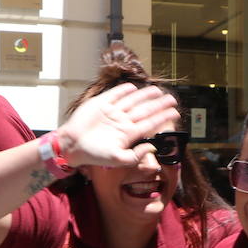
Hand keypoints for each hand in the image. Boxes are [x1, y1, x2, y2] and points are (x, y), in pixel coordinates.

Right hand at [58, 84, 180, 168]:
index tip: (175, 112)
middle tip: (172, 99)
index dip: (163, 118)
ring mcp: (112, 111)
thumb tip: (153, 147)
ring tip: (157, 90)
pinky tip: (133, 87)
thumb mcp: (118, 159)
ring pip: (133, 101)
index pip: (150, 123)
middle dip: (159, 105)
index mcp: (128, 134)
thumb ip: (136, 155)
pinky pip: (114, 95)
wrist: (71, 145)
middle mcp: (122, 121)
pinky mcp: (100, 103)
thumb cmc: (94, 155)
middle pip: (145, 110)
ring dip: (145, 95)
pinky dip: (124, 90)